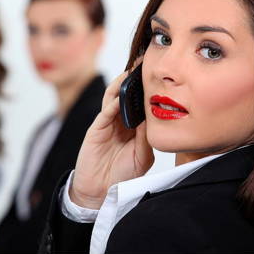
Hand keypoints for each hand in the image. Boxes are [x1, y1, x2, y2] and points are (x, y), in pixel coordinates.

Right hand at [70, 61, 153, 208]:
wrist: (100, 191)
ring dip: (121, 84)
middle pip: (127, 95)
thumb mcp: (142, 156)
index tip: (158, 74)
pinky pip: (104, 113)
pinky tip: (120, 97)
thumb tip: (154, 116)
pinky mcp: (96, 130)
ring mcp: (107, 124)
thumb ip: (146, 137)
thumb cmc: (122, 174)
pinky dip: (112, 104)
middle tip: (145, 62)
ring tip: (131, 71)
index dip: (148, 90)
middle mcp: (121, 122)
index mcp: (134, 128)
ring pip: (113, 98)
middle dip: (134, 79)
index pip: (141, 104)